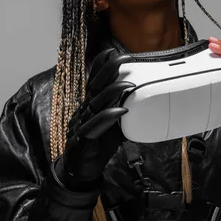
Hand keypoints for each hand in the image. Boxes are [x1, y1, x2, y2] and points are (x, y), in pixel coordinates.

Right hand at [57, 48, 134, 189]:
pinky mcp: (84, 138)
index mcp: (90, 105)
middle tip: (123, 58)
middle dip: (108, 70)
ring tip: (129, 84)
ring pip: (96, 102)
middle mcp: (84, 110)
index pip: (94, 81)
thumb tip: (139, 102)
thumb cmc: (97, 145)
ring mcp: (82, 123)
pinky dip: (109, 116)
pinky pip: (96, 125)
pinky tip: (121, 111)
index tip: (111, 51)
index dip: (100, 65)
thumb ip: (122, 113)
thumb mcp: (113, 126)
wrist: (80, 169)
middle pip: (95, 86)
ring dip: (113, 91)